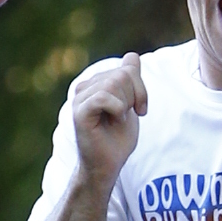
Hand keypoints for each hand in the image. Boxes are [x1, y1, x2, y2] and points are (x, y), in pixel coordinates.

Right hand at [68, 51, 146, 187]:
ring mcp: (80, 98)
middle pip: (123, 74)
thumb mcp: (131, 104)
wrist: (108, 165)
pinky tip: (115, 120)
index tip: (141, 109)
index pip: (128, 67)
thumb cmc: (117, 138)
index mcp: (97, 83)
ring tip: (118, 119)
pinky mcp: (79, 111)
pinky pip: (104, 97)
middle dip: (135, 96)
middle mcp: (85, 87)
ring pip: (115, 83)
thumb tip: (132, 55)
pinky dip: (118, 109)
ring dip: (126, 105)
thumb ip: (131, 80)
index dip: (141, 88)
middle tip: (127, 116)